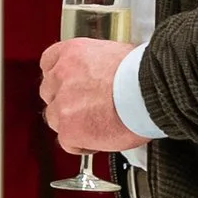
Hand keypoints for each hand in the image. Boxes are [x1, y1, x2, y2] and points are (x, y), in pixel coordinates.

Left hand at [41, 29, 139, 158]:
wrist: (148, 92)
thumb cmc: (142, 74)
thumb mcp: (115, 54)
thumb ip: (97, 65)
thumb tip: (102, 75)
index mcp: (73, 52)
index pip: (49, 63)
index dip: (59, 78)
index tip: (66, 86)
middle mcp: (62, 75)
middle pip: (50, 92)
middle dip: (65, 102)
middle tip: (86, 109)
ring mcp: (63, 103)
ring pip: (55, 118)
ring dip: (71, 124)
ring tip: (95, 127)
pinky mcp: (69, 128)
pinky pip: (67, 142)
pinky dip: (81, 145)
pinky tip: (98, 141)